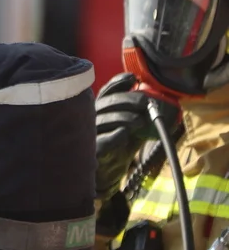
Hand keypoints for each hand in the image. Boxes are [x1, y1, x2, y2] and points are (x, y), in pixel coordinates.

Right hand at [94, 73, 177, 199]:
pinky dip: (115, 134)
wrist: (111, 170)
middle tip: (146, 102)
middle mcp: (92, 117)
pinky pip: (102, 139)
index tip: (133, 78)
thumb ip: (142, 113)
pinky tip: (125, 133)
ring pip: (104, 118)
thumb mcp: (134, 126)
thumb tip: (159, 100)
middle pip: (107, 102)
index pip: (107, 91)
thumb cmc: (122, 145)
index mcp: (102, 109)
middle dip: (128, 99)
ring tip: (140, 121)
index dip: (118, 82)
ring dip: (124, 117)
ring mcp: (90, 132)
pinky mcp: (92, 149)